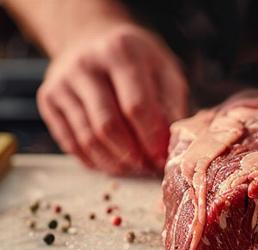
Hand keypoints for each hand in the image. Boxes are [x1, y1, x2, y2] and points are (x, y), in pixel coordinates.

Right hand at [37, 23, 188, 174]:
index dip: (151, 139)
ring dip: (114, 163)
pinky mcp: (47, 98)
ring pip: (87, 138)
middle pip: (108, 126)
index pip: (136, 107)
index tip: (164, 157)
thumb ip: (172, 103)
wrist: (92, 38)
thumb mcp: (164, 69)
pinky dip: (93, 160)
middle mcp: (86, 64)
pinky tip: (111, 163)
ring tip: (133, 168)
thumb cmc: (137, 60)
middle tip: (148, 168)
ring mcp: (62, 82)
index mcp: (120, 52)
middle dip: (132, 155)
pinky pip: (70, 142)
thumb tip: (174, 142)